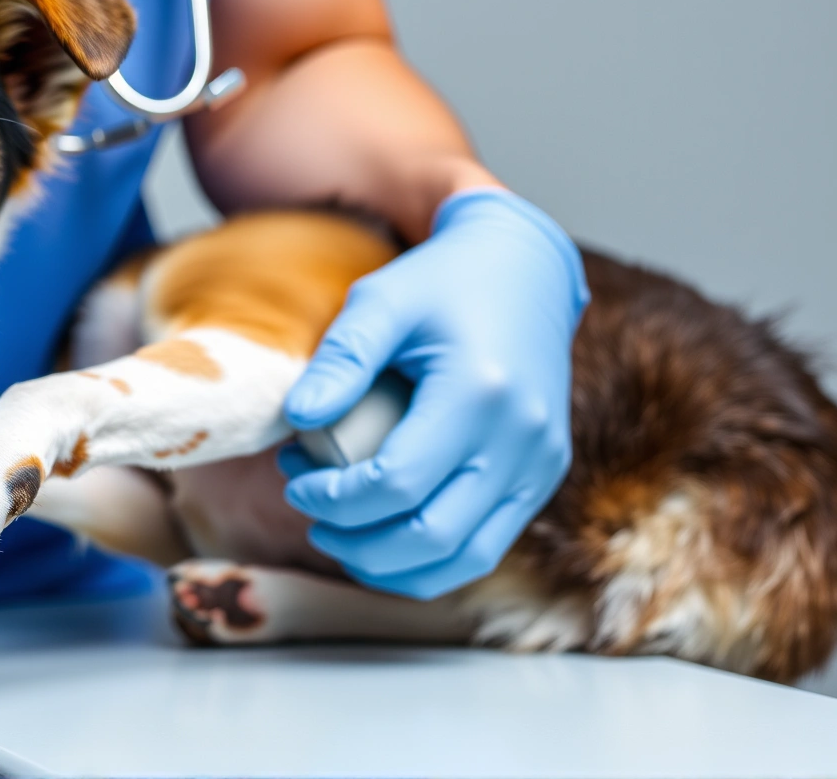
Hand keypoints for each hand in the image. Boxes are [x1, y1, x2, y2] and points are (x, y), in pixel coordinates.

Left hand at [280, 187, 587, 598]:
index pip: (397, 483)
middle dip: (355, 541)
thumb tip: (294, 418)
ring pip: (464, 558)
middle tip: (308, 511)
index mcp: (479, 393)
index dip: (334, 499)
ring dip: (393, 566)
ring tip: (339, 536)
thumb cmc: (442, 283)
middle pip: (431, 535)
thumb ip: (341, 359)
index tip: (293, 479)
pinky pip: (485, 544)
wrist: (525, 270)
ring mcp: (541, 463)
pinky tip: (383, 537)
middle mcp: (521, 439)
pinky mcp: (543, 475)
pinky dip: (431, 558)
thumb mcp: (382, 301)